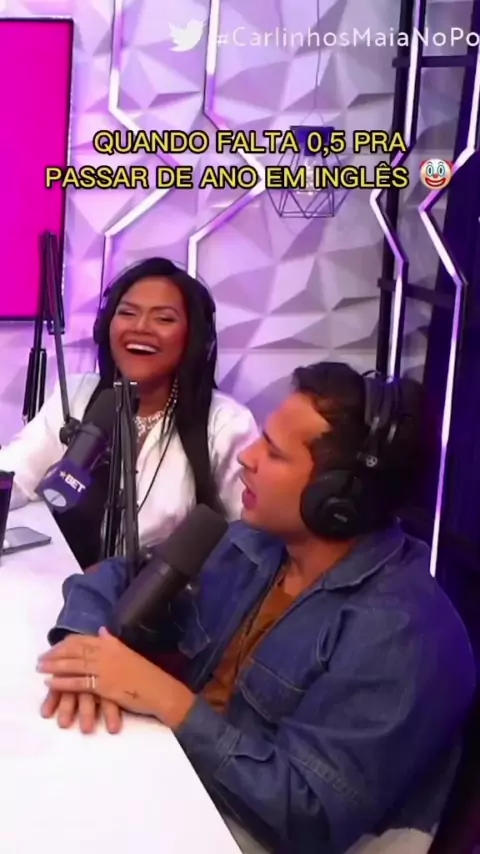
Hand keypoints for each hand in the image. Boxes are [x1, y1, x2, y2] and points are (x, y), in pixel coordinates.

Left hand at [37, 628, 195, 726]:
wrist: (160, 690)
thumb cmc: (146, 674)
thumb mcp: (129, 652)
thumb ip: (113, 642)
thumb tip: (101, 631)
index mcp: (112, 644)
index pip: (82, 640)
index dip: (65, 644)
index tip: (53, 647)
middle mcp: (106, 653)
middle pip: (74, 651)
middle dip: (55, 654)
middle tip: (40, 659)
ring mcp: (105, 669)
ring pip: (73, 665)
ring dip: (54, 666)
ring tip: (40, 668)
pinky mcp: (104, 686)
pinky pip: (78, 683)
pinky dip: (63, 683)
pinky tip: (51, 683)